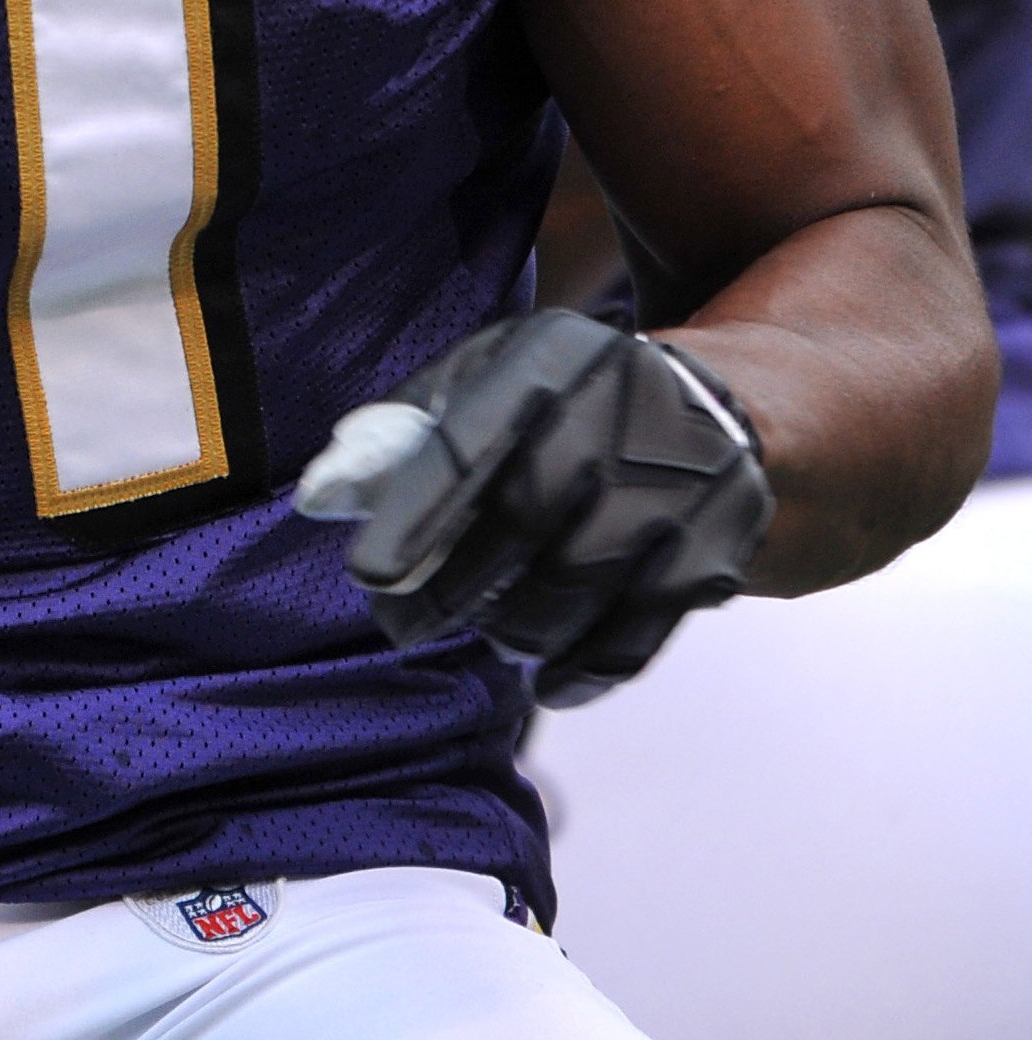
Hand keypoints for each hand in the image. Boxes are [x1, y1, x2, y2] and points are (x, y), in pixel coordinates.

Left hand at [295, 309, 772, 704]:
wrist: (722, 417)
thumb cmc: (568, 400)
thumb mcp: (493, 378)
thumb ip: (406, 430)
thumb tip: (318, 496)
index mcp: (552, 358)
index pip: (474, 439)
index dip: (416, 510)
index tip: (368, 573)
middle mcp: (620, 417)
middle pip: (519, 524)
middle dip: (448, 587)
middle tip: (398, 621)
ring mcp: (674, 492)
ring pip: (569, 591)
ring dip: (509, 627)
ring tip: (483, 626)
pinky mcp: (708, 560)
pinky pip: (629, 641)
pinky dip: (580, 671)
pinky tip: (546, 681)